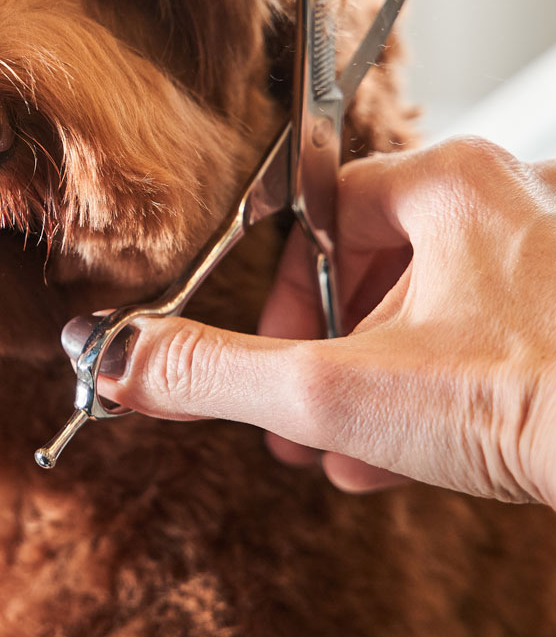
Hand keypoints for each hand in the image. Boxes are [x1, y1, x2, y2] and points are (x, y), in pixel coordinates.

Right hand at [70, 138, 555, 507]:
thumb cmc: (533, 395)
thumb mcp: (338, 389)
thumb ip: (217, 374)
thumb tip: (123, 362)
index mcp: (446, 183)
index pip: (323, 216)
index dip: (282, 297)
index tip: (273, 358)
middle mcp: (505, 200)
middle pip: (374, 271)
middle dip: (329, 358)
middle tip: (307, 421)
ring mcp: (549, 258)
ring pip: (431, 312)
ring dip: (379, 384)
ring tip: (354, 453)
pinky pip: (486, 338)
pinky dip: (440, 391)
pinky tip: (415, 454)